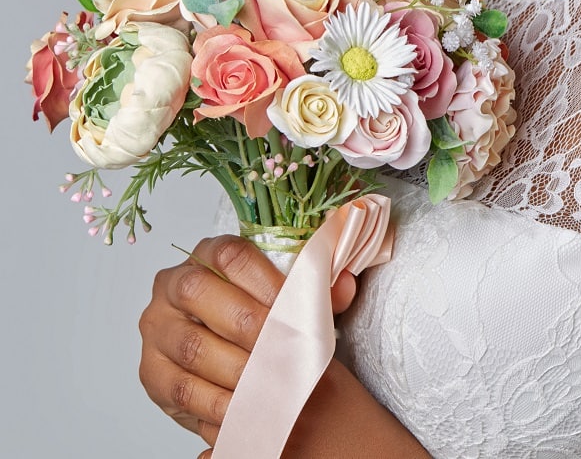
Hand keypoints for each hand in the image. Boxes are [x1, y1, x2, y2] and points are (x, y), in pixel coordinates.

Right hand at [138, 234, 356, 454]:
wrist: (231, 357)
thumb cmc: (257, 318)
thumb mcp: (286, 297)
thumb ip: (314, 289)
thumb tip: (344, 284)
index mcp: (204, 254)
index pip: (229, 255)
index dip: (264, 279)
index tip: (296, 305)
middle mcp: (172, 285)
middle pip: (201, 293)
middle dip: (250, 325)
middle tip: (285, 349)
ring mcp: (158, 329)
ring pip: (193, 346)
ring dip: (238, 369)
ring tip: (273, 383)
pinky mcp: (153, 373)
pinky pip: (185, 390)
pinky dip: (221, 403)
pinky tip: (249, 409)